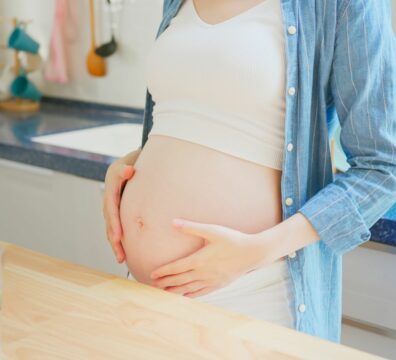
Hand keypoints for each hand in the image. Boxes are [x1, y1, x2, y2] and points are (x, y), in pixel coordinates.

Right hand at [102, 148, 140, 262]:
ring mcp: (113, 210)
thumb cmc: (129, 164)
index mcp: (110, 193)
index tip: (119, 237)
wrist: (127, 166)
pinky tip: (125, 253)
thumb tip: (130, 171)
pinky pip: (117, 229)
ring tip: (122, 260)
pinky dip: (119, 241)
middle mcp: (109, 204)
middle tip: (120, 255)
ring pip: (112, 230)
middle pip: (110, 225)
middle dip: (115, 241)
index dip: (115, 225)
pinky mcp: (118, 214)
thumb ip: (126, 169)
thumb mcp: (127, 163)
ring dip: (116, 245)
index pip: (112, 211)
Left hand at [150, 218, 267, 297]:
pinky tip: (185, 296)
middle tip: (153, 285)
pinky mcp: (219, 284)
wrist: (252, 253)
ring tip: (164, 293)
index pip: (177, 267)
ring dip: (175, 290)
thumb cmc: (232, 239)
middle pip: (180, 279)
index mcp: (199, 260)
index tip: (152, 274)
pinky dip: (191, 295)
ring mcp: (211, 280)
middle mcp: (203, 273)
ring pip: (189, 288)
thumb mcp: (212, 230)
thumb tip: (173, 222)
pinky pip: (201, 292)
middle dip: (166, 282)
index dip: (164, 271)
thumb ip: (191, 227)